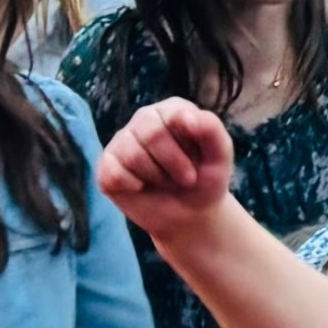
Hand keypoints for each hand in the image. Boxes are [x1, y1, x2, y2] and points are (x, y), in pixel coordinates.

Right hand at [94, 99, 244, 246]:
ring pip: (133, 155)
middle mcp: (145, 119)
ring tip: (164, 181)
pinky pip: (114, 173)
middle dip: (174, 165)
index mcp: (173, 110)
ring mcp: (123, 140)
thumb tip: (187, 116)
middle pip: (151, 133)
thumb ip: (212, 130)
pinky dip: (133, 187)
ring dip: (156, 178)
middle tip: (185, 179)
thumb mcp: (220, 158)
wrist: (190, 216)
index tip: (198, 165)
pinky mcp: (107, 164)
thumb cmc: (204, 182)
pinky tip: (141, 187)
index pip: (175, 116)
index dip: (187, 150)